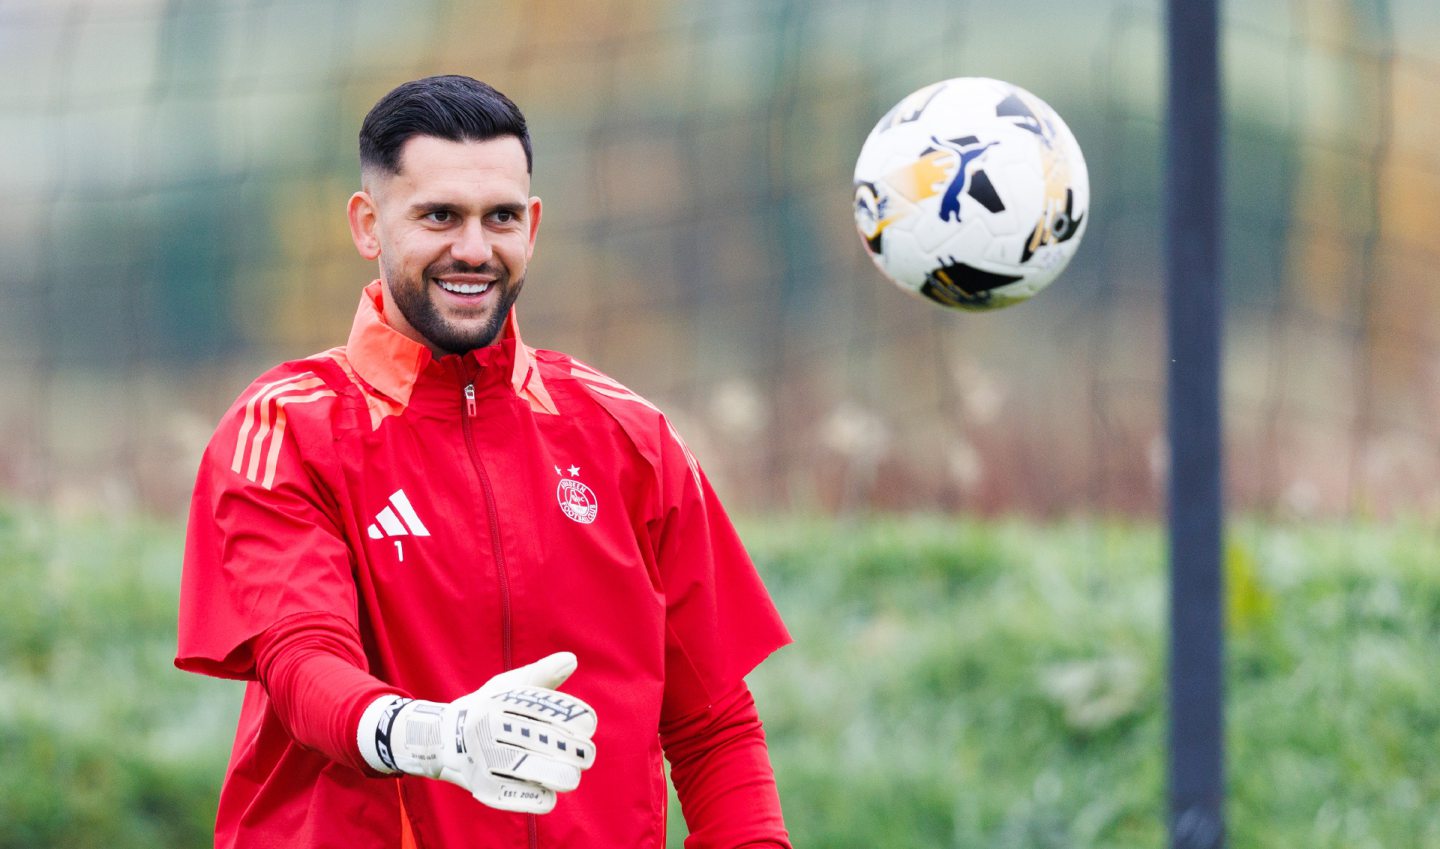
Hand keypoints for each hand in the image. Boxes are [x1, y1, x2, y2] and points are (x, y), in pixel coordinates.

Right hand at [361, 652, 597, 813]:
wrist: (443, 740)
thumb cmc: (486, 708)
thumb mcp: (507, 687)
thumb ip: (541, 675)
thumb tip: (572, 659)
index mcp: (498, 702)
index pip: (540, 709)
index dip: (569, 718)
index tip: (588, 725)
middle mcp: (488, 729)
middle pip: (538, 740)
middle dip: (570, 750)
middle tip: (586, 755)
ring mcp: (484, 759)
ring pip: (531, 771)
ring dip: (558, 775)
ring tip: (571, 775)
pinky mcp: (483, 787)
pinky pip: (519, 796)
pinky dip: (538, 796)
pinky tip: (550, 792)